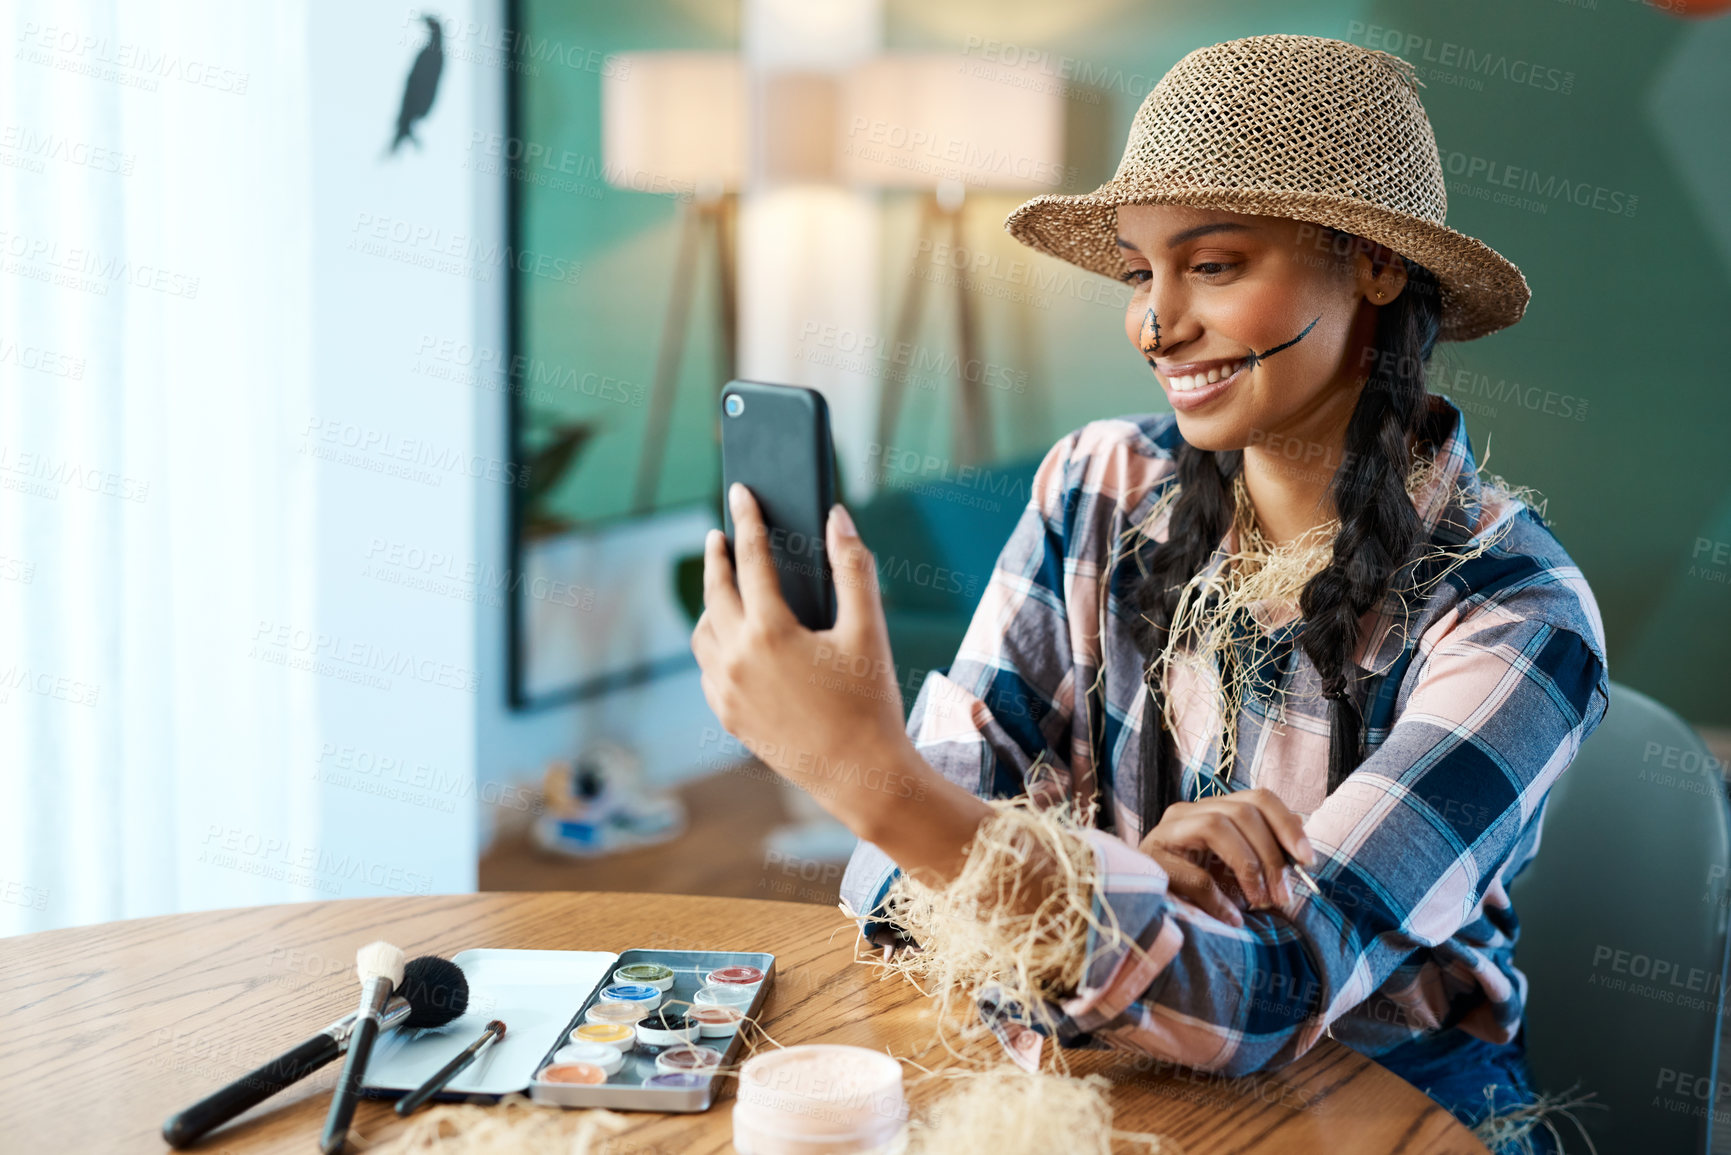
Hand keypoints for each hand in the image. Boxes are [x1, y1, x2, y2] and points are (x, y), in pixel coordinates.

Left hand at [691, 484, 915, 833]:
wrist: (861, 776)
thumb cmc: (870, 701)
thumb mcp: (868, 629)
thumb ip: (853, 567)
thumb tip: (837, 517)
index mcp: (770, 631)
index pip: (750, 558)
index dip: (747, 520)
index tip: (741, 493)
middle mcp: (737, 658)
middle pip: (715, 592)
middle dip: (717, 557)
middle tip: (718, 533)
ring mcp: (726, 690)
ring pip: (703, 632)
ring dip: (711, 604)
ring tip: (725, 587)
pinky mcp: (728, 716)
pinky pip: (708, 669)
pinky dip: (715, 645)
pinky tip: (733, 640)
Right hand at [1137, 788, 1315, 924]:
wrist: (1140, 909)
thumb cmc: (1195, 892)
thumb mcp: (1234, 871)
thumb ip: (1262, 856)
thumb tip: (1300, 850)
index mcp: (1213, 809)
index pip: (1258, 798)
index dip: (1287, 824)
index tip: (1308, 861)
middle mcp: (1188, 812)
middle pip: (1243, 811)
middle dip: (1272, 854)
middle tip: (1284, 896)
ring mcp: (1166, 832)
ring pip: (1217, 825)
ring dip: (1249, 866)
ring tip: (1260, 901)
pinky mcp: (1151, 860)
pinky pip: (1194, 873)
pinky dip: (1219, 898)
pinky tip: (1231, 918)